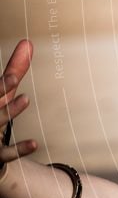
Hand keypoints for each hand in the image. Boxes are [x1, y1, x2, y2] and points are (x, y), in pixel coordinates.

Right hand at [1, 40, 37, 165]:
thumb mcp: (3, 94)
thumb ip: (14, 71)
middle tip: (15, 80)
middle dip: (0, 94)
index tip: (15, 77)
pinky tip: (34, 144)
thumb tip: (28, 43)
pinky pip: (4, 154)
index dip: (2, 85)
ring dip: (9, 112)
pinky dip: (18, 149)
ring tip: (25, 99)